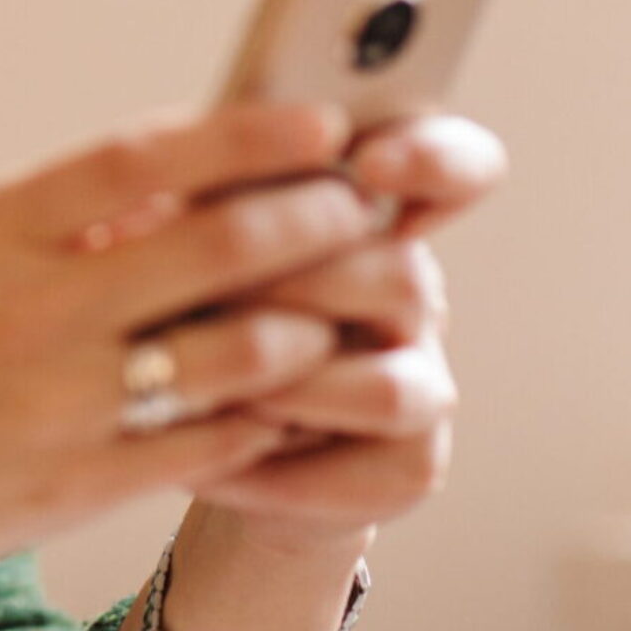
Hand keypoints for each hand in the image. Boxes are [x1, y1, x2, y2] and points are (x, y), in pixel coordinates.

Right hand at [0, 103, 381, 605]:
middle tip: (360, 200)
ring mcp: (65, 404)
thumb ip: (46, 219)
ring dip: (309, 319)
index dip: (243, 134)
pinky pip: (214, 442)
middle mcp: (32, 313)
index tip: (316, 120)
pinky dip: (268, 412)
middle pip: (212, 247)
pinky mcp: (86, 485)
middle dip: (310, 217)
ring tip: (343, 298)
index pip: (140, 161)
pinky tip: (291, 391)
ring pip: (238, 351)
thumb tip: (168, 180)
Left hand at [188, 113, 505, 549]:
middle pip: (405, 279)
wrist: (181, 429)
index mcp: (367, 214)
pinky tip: (196, 460)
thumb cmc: (177, 308)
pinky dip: (266, 466)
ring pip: (388, 387)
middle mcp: (409, 293)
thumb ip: (206, 197)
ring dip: (286, 387)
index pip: (454, 163)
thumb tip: (188, 179)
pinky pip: (357, 470)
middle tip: (215, 295)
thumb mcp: (179, 238)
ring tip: (201, 384)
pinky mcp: (408, 466)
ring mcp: (421, 381)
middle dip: (304, 289)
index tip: (371, 162)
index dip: (431, 160)